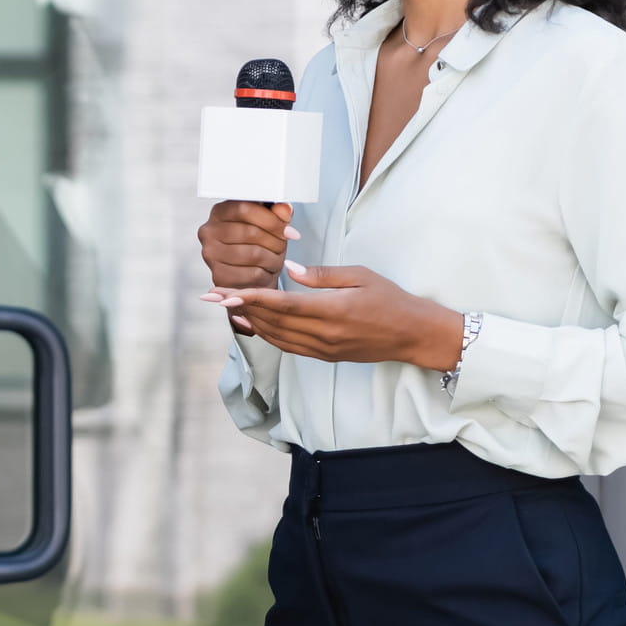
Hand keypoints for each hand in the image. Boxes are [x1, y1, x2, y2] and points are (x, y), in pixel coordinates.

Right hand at [196, 201, 292, 334]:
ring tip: (275, 258)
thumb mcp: (270, 225)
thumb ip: (277, 213)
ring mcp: (211, 254)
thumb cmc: (258, 246)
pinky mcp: (219, 276)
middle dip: (274, 240)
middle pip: (250, 232)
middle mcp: (209, 231)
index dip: (271, 219)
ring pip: (253, 254)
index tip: (288, 229)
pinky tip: (266, 271)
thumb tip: (285, 208)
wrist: (249, 278)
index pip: (244, 208)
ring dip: (273, 258)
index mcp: (220, 212)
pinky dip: (266, 273)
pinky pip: (252, 273)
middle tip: (283, 245)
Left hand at [202, 263, 463, 368]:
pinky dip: (268, 336)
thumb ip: (323, 275)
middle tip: (213, 296)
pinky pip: (289, 347)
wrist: (413, 335)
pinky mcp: (326, 356)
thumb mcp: (360, 275)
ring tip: (228, 308)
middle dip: (240, 308)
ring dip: (251, 323)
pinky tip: (255, 326)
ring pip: (277, 337)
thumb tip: (290, 270)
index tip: (225, 291)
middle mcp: (323, 334)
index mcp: (332, 311)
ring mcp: (323, 348)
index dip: (249, 297)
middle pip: (272, 322)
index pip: (281, 304)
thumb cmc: (390, 298)